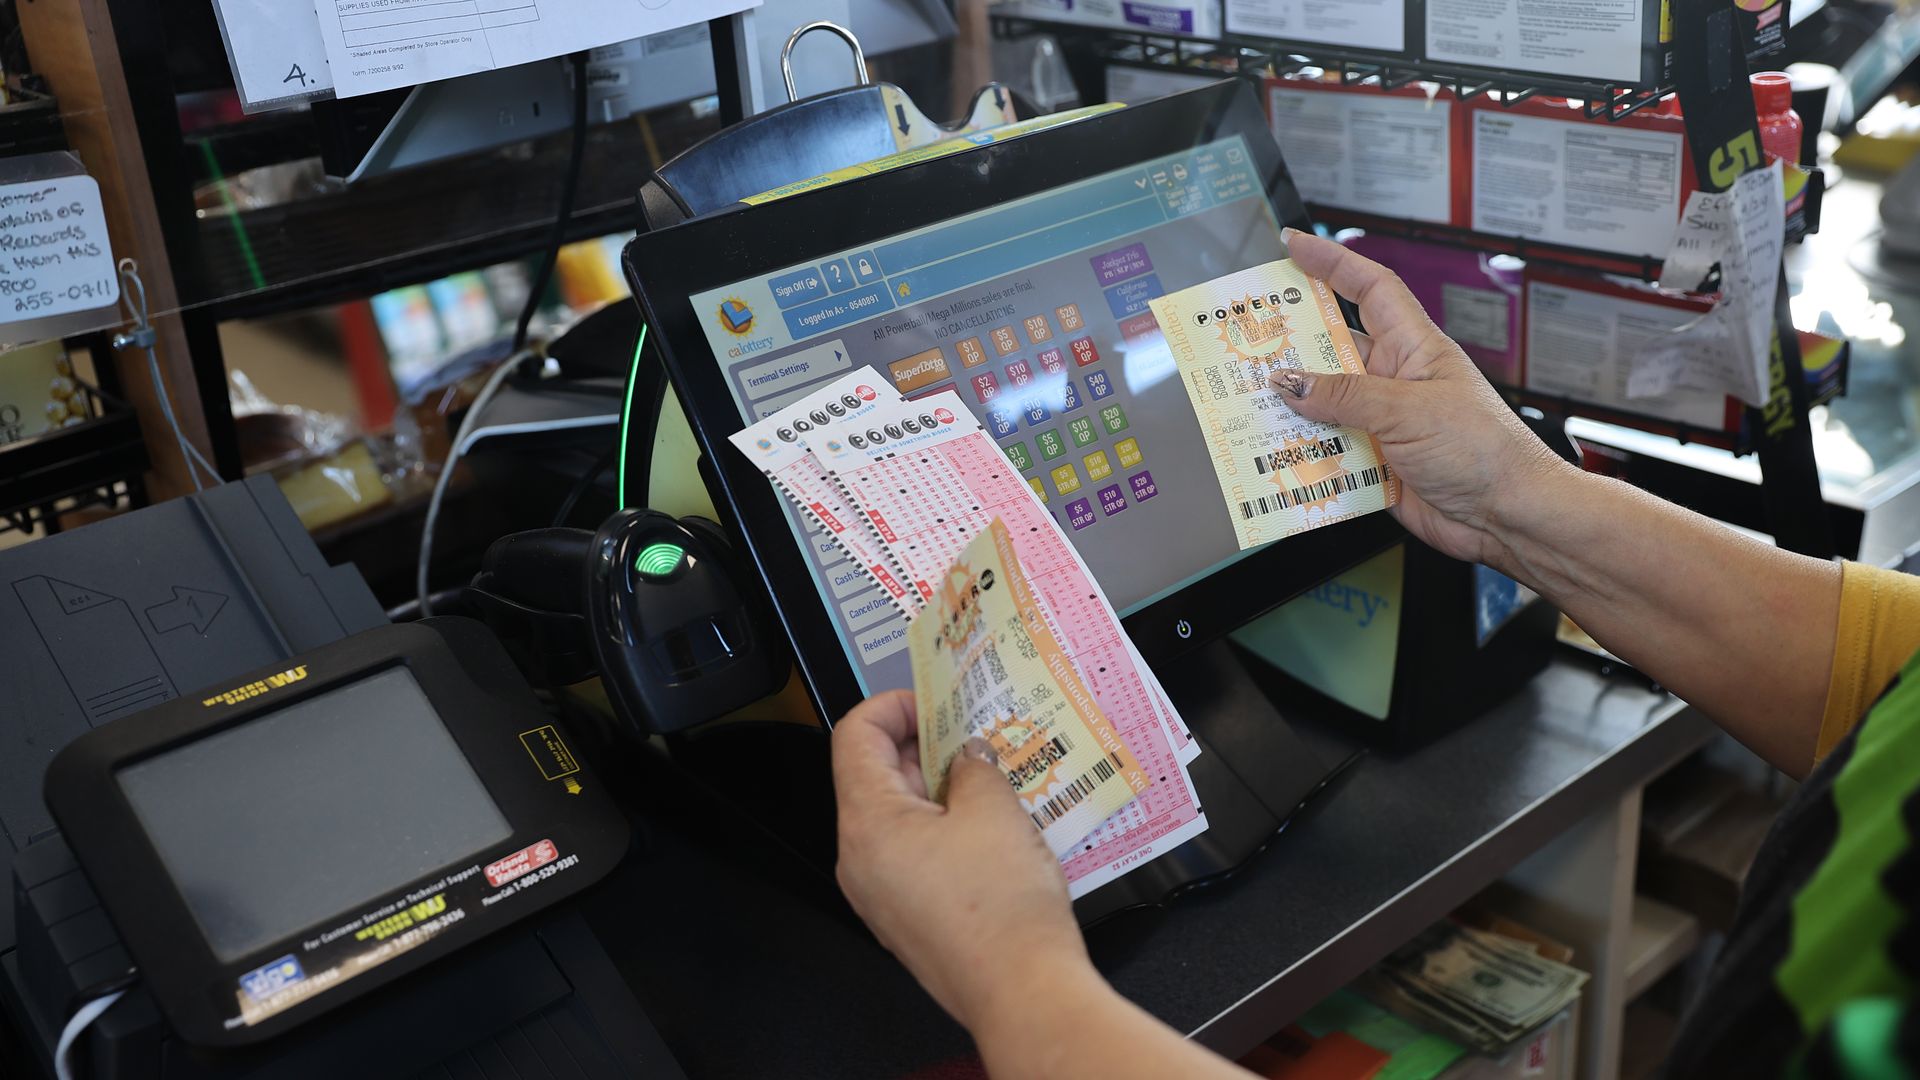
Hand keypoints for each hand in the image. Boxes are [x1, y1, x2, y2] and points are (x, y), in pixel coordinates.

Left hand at [831, 690, 1095, 1030]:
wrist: (1022, 992)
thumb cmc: (1001, 913)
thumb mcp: (994, 809)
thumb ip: (975, 765)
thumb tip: (970, 754)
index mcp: (867, 824)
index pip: (853, 736)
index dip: (892, 706)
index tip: (932, 701)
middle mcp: (860, 860)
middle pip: (876, 776)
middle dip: (927, 747)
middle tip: (976, 736)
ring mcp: (881, 893)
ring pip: (900, 817)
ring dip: (943, 789)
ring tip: (994, 780)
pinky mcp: (908, 917)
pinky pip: (916, 855)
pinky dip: (947, 829)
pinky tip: (993, 827)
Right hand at [1271, 229, 1575, 566]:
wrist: (1508, 515)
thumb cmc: (1484, 450)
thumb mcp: (1407, 410)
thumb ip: (1344, 396)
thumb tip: (1288, 381)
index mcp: (1412, 348)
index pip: (1369, 288)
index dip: (1332, 261)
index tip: (1293, 245)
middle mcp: (1394, 380)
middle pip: (1330, 350)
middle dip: (1289, 345)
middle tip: (1244, 341)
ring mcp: (1382, 423)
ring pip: (1321, 406)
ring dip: (1289, 410)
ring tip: (1249, 406)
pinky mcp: (1374, 463)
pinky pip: (1326, 453)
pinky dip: (1301, 457)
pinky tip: (1276, 459)